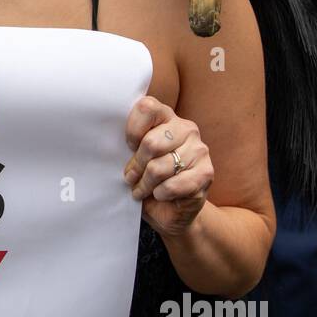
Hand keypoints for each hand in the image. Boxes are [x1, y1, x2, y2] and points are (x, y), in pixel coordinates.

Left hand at [123, 95, 212, 236]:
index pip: (147, 107)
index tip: (128, 147)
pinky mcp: (206, 173)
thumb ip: (127, 144)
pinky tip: (159, 195)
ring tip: (141, 190)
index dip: (132, 130)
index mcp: (166, 116)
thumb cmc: (148, 178)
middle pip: (150, 143)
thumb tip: (110, 143)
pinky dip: (159, 194)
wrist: (171, 209)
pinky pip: (172, 185)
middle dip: (136, 166)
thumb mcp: (133, 157)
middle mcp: (186, 128)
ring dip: (145, 184)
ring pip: (159, 168)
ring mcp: (199, 150)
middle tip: (131, 177)